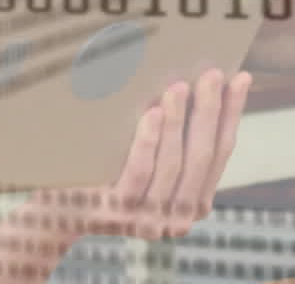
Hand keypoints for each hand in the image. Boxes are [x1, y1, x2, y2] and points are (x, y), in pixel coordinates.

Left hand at [41, 68, 251, 240]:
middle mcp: (176, 218)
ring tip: (180, 87)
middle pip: (202, 157)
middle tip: (211, 75)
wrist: (53, 208)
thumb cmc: (102, 170)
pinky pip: (140, 173)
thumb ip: (171, 137)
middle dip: (210, 112)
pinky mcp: (116, 213)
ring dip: (181, 122)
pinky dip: (150, 141)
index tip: (240, 79)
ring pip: (174, 165)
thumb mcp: (142, 153)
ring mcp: (147, 220)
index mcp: (191, 203)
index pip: (220, 153)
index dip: (231, 115)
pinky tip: (153, 113)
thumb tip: (192, 81)